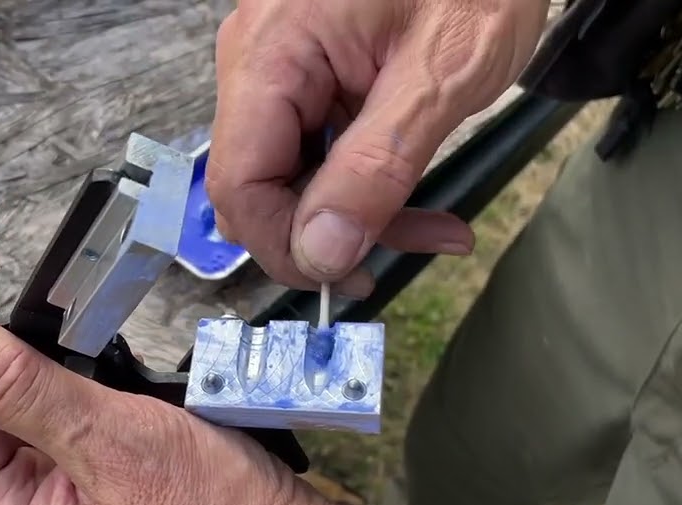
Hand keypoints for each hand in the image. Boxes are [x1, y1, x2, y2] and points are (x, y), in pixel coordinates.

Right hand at [207, 0, 549, 290]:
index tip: (348, 275)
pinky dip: (363, 178)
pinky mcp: (310, 66)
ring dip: (354, 212)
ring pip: (290, 173)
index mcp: (272, 51)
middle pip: (259, 184)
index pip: (240, 184)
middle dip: (327, 234)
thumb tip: (321, 252)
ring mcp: (281, 61)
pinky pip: (316, 144)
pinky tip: (416, 193)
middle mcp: (258, 56)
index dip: (285, 245)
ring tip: (434, 225)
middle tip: (404, 253)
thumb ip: (376, 168)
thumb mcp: (440, 75)